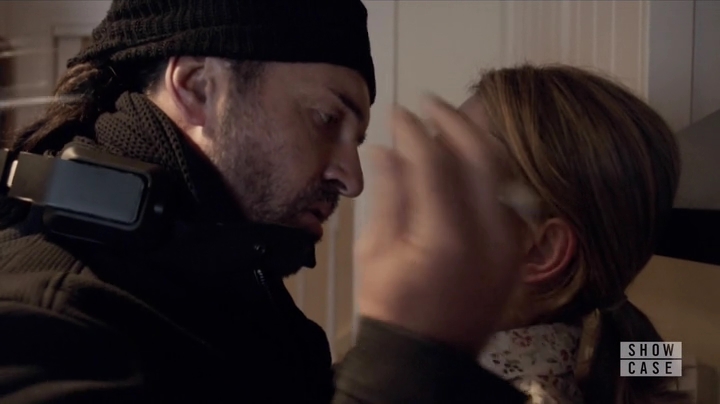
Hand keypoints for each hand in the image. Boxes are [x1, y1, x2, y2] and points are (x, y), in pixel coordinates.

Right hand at [354, 95, 523, 354]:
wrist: (429, 359)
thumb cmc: (393, 309)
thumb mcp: (376, 253)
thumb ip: (389, 196)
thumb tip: (386, 150)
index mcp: (446, 237)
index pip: (433, 163)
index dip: (413, 131)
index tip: (398, 112)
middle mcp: (489, 235)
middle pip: (481, 156)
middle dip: (455, 121)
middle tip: (431, 104)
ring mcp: (509, 244)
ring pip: (500, 174)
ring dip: (474, 145)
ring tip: (447, 130)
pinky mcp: (515, 252)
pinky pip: (505, 198)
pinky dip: (486, 177)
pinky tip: (464, 170)